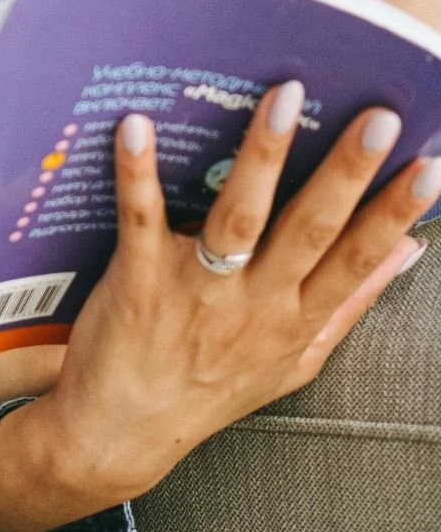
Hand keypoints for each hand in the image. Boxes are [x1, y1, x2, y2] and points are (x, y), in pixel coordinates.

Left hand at [0, 82, 440, 531]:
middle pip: (310, 229)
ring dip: (262, 157)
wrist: (120, 431)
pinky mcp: (137, 279)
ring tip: (283, 101)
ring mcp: (195, 291)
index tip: (429, 167)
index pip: (356, 259)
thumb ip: (348, 303)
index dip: (395, 214)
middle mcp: (253, 303)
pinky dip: (137, 173)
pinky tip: (137, 127)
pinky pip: (140, 218)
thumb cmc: (211, 385)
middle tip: (378, 119)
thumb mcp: (295, 358)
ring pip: (238, 217)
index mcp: (294, 318)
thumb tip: (407, 251)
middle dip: (346, 172)